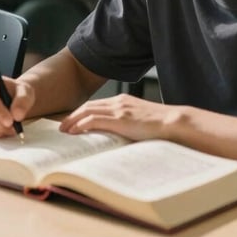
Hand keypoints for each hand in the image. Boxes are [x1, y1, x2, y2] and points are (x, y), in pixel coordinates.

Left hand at [59, 94, 176, 141]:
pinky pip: (95, 120)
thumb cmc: (161, 125)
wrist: (174, 122)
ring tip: (64, 130)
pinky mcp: (120, 119)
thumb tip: (117, 135)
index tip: (72, 121)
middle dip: (73, 116)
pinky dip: (82, 124)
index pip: (96, 105)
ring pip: (88, 112)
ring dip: (73, 120)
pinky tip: (76, 131)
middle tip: (62, 126)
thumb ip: (127, 122)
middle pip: (88, 106)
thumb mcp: (140, 120)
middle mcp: (118, 102)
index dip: (81, 112)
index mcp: (122, 101)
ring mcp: (119, 109)